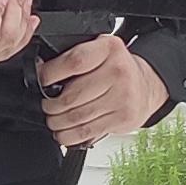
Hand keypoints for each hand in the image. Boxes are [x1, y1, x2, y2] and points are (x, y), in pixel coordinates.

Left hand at [37, 32, 169, 147]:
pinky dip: (69, 136)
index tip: (42, 81)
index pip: (74, 62)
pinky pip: (87, 131)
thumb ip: (74, 56)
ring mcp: (123, 96)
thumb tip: (40, 70)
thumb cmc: (116, 69)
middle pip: (72, 95)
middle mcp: (119, 71)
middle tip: (47, 106)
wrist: (145, 86)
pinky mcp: (123, 118)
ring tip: (53, 120)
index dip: (50, 74)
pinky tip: (64, 133)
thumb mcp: (98, 51)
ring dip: (57, 123)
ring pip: (77, 116)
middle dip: (51, 106)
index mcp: (109, 48)